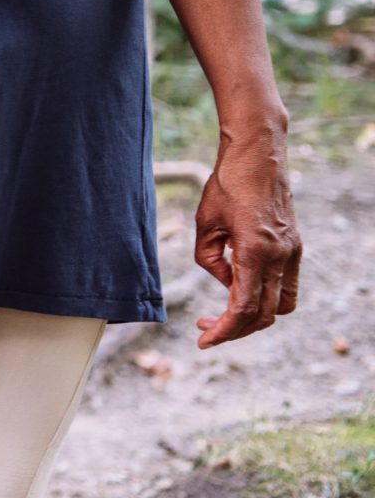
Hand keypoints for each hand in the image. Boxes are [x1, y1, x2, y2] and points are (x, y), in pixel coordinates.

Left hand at [193, 128, 301, 348]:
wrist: (258, 156)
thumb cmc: (225, 185)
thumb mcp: (205, 224)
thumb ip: (211, 260)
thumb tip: (226, 285)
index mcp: (255, 252)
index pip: (242, 307)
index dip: (223, 331)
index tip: (203, 341)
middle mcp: (280, 256)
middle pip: (264, 314)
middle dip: (235, 329)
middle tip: (206, 329)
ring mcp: (292, 252)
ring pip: (282, 305)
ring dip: (255, 317)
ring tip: (226, 315)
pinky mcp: (295, 247)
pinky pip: (287, 286)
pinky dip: (267, 297)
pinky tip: (242, 288)